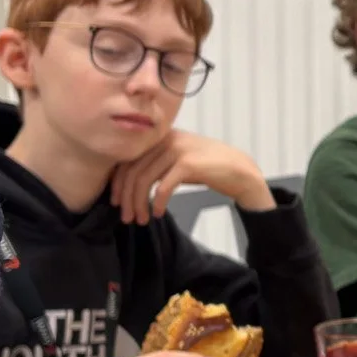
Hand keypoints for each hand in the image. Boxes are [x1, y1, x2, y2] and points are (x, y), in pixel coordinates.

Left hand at [110, 129, 273, 224]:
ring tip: (141, 219)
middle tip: (127, 217)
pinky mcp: (187, 164)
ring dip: (140, 204)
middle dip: (127, 198)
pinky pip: (163, 187)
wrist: (239, 170)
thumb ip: (155, 164)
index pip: (128, 160)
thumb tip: (127, 183)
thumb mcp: (177, 160)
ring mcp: (177, 150)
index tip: (117, 203)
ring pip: (144, 180)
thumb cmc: (206, 168)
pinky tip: (158, 213)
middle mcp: (165, 139)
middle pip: (133, 171)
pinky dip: (157, 203)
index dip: (118, 183)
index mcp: (159, 137)